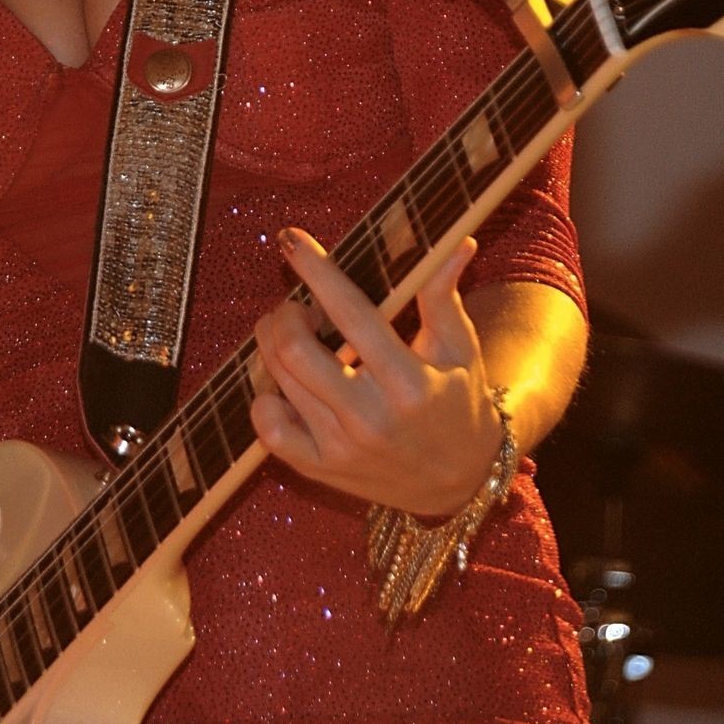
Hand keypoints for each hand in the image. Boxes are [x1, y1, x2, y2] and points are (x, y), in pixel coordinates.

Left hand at [250, 229, 502, 515]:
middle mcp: (371, 417)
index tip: (292, 240)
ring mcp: (341, 447)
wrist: (458, 483)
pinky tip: (284, 383)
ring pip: (277, 379)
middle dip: (285, 312)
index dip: (317, 270)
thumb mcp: (459, 349)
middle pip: (295, 348)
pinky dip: (265, 398)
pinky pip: (269, 428)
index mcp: (408, 381)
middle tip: (298, 306)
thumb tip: (455, 241)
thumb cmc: (458, 403)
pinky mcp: (320, 469)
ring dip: (272, 342)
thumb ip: (442, 295)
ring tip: (291, 332)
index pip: (350, 313)